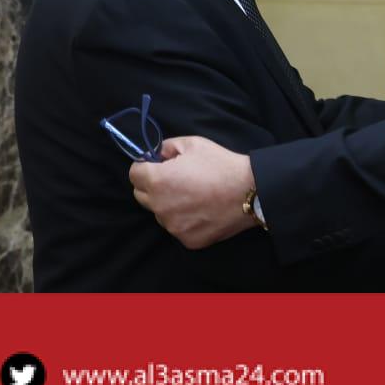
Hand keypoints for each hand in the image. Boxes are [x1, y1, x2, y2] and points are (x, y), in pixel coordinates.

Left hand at [129, 136, 254, 248]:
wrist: (250, 191)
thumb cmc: (221, 164)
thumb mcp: (193, 143)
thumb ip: (166, 147)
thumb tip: (156, 156)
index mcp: (157, 181)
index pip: (134, 174)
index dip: (146, 166)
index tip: (160, 166)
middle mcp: (159, 207)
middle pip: (142, 196)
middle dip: (153, 186)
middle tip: (177, 180)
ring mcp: (173, 226)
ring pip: (160, 213)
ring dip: (169, 205)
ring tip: (194, 196)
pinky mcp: (187, 240)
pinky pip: (178, 228)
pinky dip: (185, 220)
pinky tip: (203, 210)